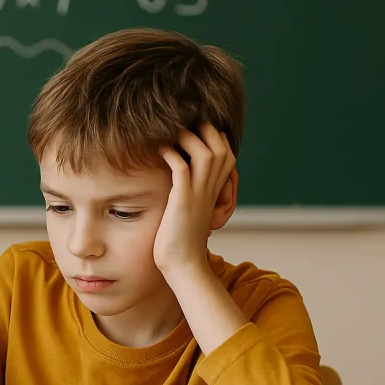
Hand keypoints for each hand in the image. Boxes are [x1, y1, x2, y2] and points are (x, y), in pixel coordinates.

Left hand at [154, 122, 235, 275]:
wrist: (182, 263)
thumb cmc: (180, 235)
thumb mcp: (190, 205)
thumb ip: (189, 186)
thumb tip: (178, 168)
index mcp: (215, 186)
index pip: (224, 148)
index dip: (211, 132)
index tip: (190, 122)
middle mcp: (211, 187)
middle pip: (219, 145)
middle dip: (203, 128)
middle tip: (180, 120)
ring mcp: (199, 193)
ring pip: (205, 152)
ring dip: (187, 137)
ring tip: (169, 132)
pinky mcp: (183, 201)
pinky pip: (182, 169)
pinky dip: (171, 155)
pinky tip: (160, 149)